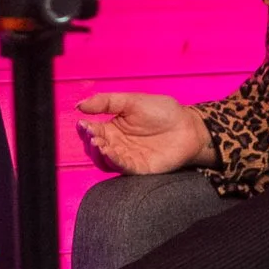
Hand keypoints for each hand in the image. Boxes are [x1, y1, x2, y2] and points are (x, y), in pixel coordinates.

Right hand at [75, 91, 215, 174]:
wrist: (188, 126)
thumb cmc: (162, 111)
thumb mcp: (132, 101)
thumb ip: (106, 102)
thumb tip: (80, 105)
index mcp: (113, 128)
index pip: (92, 130)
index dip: (85, 129)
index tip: (83, 123)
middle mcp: (117, 144)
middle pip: (95, 148)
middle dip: (91, 142)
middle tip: (92, 135)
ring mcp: (127, 157)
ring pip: (105, 160)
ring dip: (99, 153)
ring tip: (99, 143)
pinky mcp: (138, 168)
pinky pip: (122, 167)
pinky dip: (113, 160)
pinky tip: (109, 152)